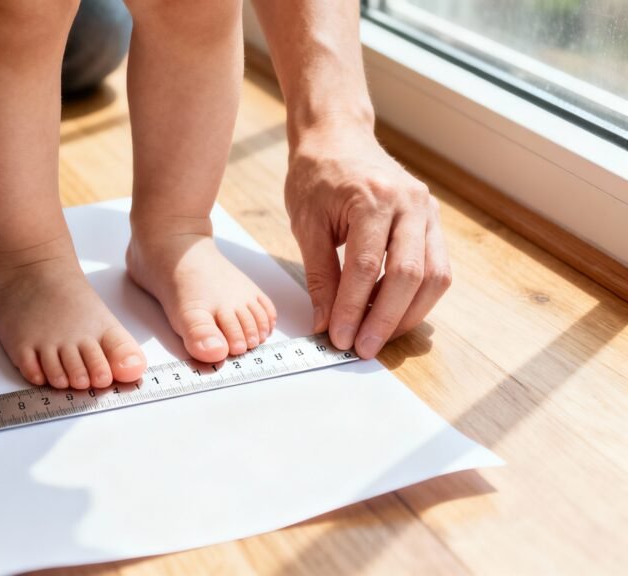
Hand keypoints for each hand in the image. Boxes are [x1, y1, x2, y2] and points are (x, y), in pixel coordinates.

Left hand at [285, 127, 451, 357]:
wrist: (338, 136)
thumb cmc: (317, 176)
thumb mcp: (306, 223)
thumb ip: (319, 275)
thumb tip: (325, 322)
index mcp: (372, 198)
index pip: (366, 268)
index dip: (353, 309)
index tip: (338, 338)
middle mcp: (409, 203)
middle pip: (408, 276)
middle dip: (385, 320)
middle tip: (363, 349)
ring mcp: (427, 211)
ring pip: (434, 276)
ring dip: (408, 315)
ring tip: (379, 337)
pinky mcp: (433, 220)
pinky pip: (437, 268)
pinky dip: (419, 298)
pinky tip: (394, 314)